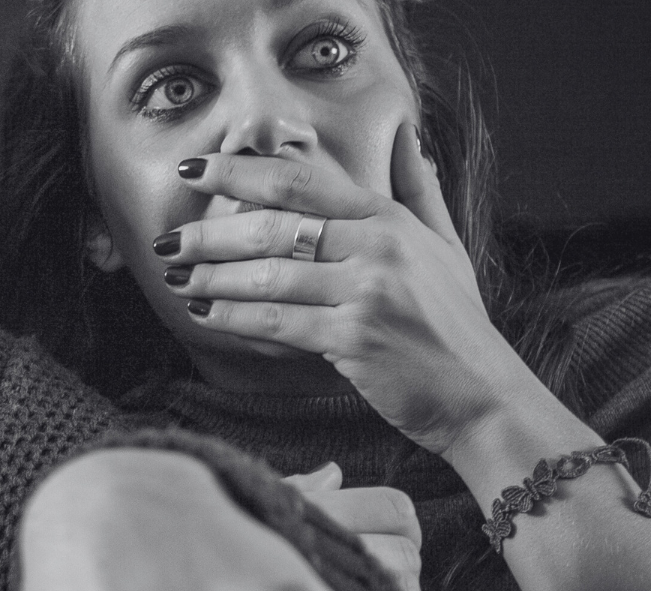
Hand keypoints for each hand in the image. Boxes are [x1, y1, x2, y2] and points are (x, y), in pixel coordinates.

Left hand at [156, 123, 540, 457]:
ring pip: (268, 276)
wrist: (481, 394)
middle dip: (210, 234)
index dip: (238, 173)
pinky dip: (234, 320)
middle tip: (169, 241)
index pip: (298, 181)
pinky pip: (277, 323)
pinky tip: (205, 316)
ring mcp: (366, 292)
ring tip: (176, 280)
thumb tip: (406, 137)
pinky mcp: (354, 340)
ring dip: (212, 279)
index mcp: (389, 218)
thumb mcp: (446, 246)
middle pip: (273, 226)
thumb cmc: (457, 324)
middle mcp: (377, 246)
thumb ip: (419, 190)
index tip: (194, 173)